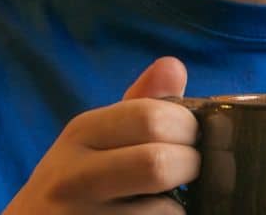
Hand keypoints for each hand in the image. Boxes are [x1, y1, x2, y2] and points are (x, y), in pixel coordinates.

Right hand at [5, 57, 198, 213]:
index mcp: (82, 131)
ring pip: (163, 209)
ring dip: (178, 206)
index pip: (150, 116)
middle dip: (190, 165)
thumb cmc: (78, 179)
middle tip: (188, 171)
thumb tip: (174, 64)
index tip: (192, 137)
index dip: (188, 127)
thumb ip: (141, 103)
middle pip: (158, 163)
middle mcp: (73, 175)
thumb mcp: (99, 136)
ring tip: (163, 202)